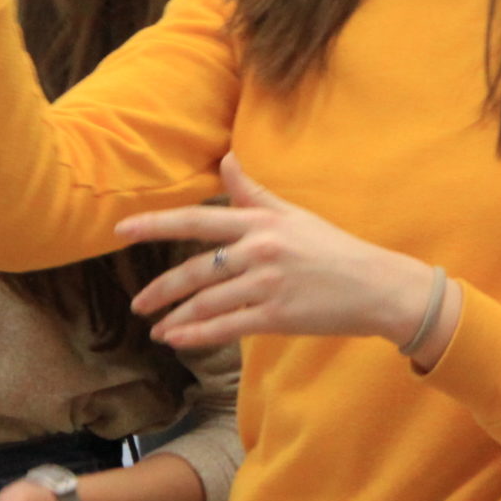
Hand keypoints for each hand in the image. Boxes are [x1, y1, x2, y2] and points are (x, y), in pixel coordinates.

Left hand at [117, 155, 440, 353]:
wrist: (377, 285)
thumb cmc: (333, 248)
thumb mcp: (293, 214)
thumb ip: (253, 193)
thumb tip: (226, 160)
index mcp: (260, 223)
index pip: (197, 220)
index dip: (156, 223)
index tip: (123, 229)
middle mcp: (259, 250)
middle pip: (195, 269)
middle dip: (160, 289)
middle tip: (137, 303)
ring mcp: (267, 284)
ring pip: (207, 302)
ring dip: (175, 318)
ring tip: (156, 328)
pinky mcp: (277, 316)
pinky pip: (227, 327)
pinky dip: (197, 335)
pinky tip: (177, 341)